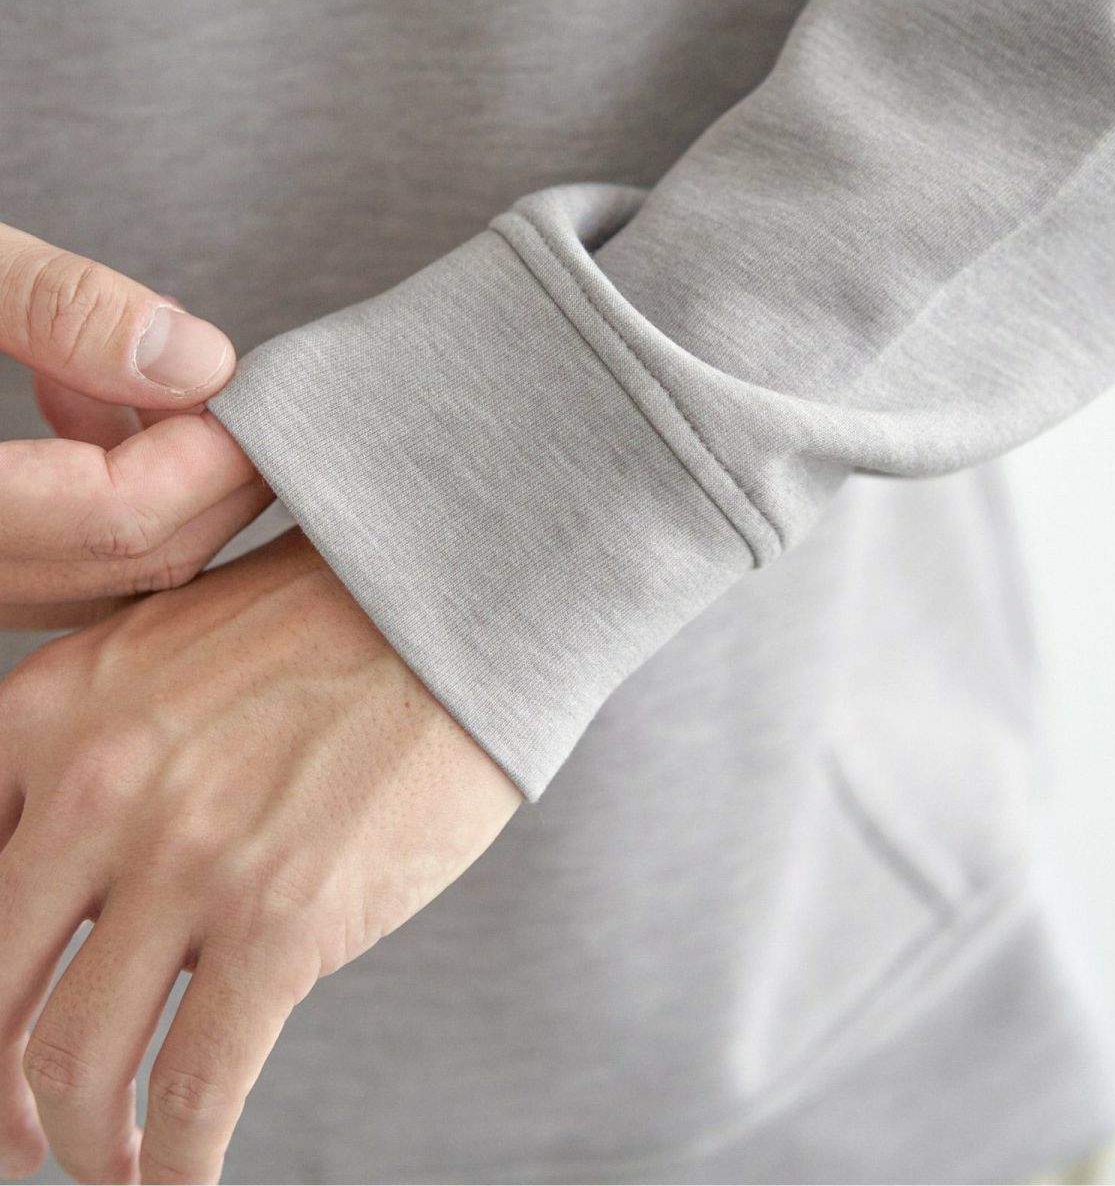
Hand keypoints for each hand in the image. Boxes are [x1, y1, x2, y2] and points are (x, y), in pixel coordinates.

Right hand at [0, 219, 270, 628]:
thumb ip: (51, 307)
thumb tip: (199, 360)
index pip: (111, 520)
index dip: (207, 454)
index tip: (255, 388)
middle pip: (119, 565)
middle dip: (208, 479)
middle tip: (257, 399)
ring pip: (92, 579)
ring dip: (158, 487)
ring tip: (165, 386)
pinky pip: (46, 560)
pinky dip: (94, 493)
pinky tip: (84, 399)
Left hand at [0, 528, 521, 1183]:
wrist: (455, 602)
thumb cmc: (323, 624)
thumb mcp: (161, 653)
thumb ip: (87, 750)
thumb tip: (67, 890)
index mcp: (48, 712)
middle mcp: (92, 789)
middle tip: (19, 1142)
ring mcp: (187, 858)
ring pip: (75, 1065)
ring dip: (81, 1147)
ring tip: (115, 1164)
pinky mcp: (284, 919)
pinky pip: (196, 1089)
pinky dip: (176, 1167)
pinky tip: (185, 1181)